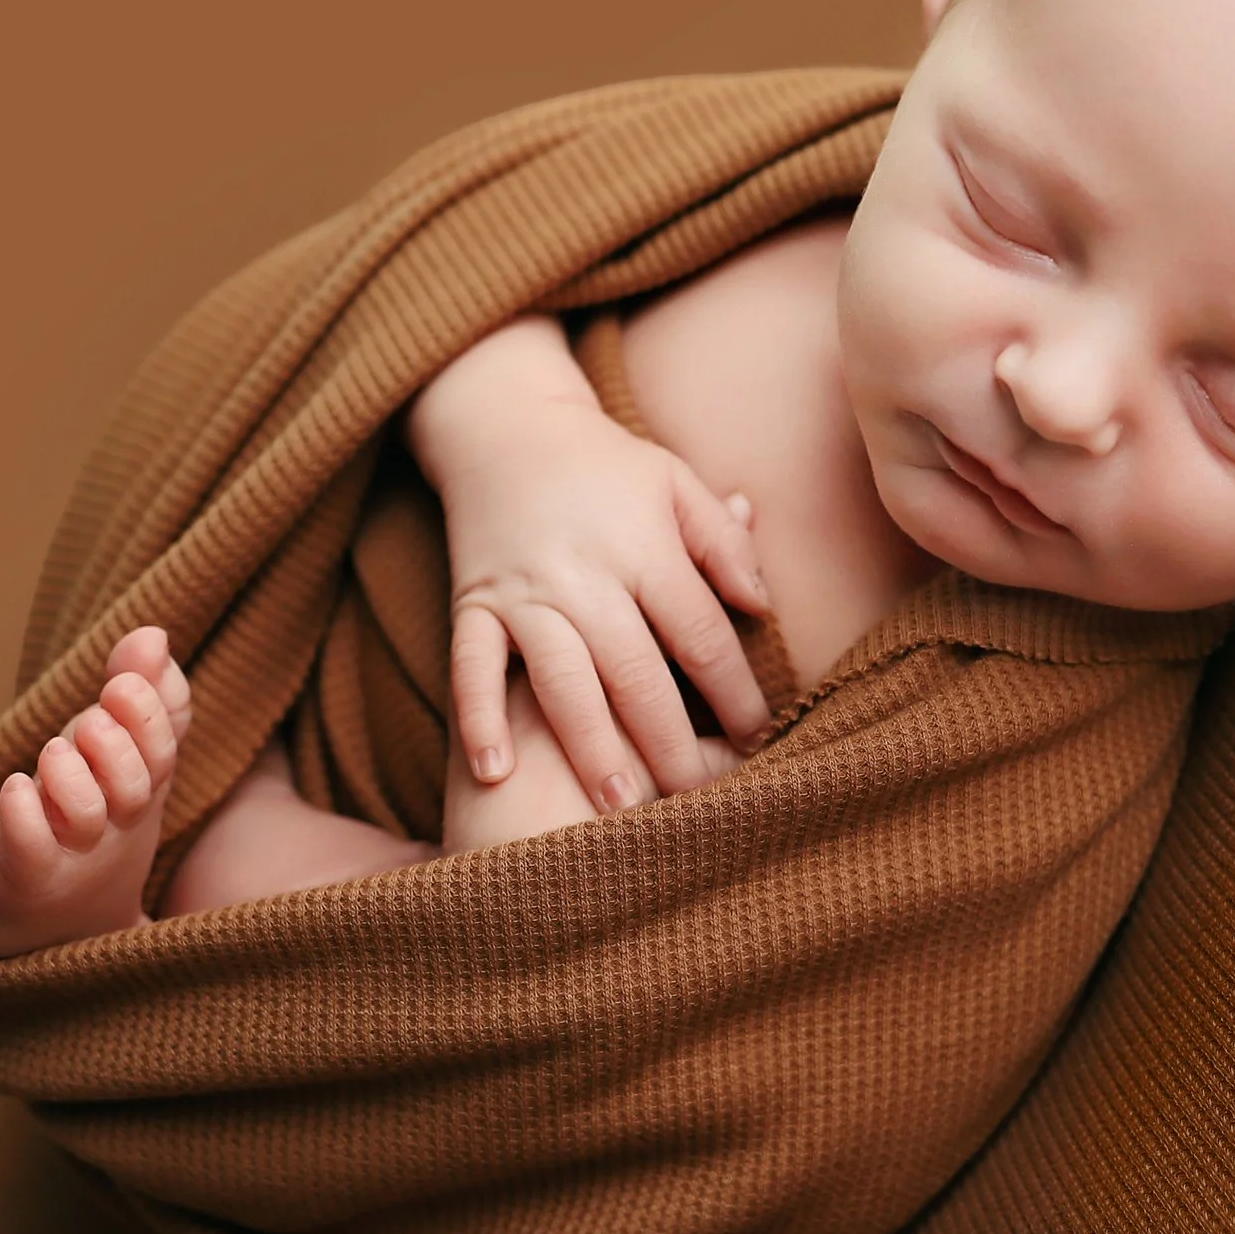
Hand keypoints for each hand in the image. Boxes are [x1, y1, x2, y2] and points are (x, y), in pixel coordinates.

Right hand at [409, 385, 774, 809]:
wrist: (504, 427)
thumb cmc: (605, 464)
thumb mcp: (675, 483)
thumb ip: (723, 542)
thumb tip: (763, 604)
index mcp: (642, 548)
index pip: (699, 633)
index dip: (734, 689)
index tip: (760, 736)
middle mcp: (584, 577)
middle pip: (635, 671)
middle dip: (669, 742)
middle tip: (697, 802)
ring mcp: (524, 594)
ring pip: (560, 680)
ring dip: (589, 744)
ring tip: (617, 806)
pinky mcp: (474, 604)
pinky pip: (471, 667)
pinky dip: (478, 718)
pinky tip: (492, 770)